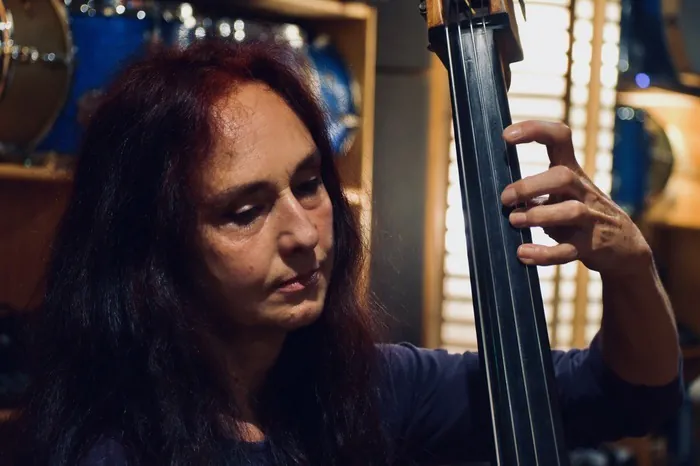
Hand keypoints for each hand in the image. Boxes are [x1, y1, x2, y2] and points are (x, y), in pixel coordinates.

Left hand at [500, 120, 652, 277]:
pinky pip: (568, 251)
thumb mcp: (562, 196)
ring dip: (537, 216)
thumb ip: (534, 192)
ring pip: (570, 212)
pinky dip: (544, 254)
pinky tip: (523, 254)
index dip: (535, 130)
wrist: (624, 248)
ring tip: (514, 222)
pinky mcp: (591, 247)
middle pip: (563, 177)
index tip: (506, 135)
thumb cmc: (581, 217)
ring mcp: (591, 219)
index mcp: (572, 173)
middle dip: (530, 186)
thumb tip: (497, 194)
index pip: (560, 138)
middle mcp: (583, 192)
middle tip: (505, 198)